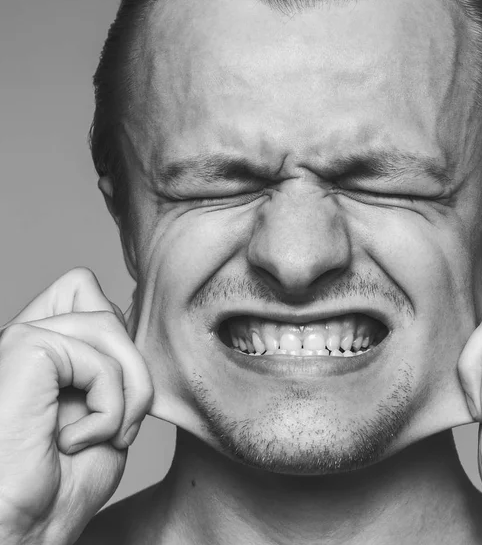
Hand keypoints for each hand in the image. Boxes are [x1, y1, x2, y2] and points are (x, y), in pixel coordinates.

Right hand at [0, 268, 152, 544]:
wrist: (19, 533)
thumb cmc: (61, 486)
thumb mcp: (104, 409)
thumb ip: (109, 359)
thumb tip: (127, 313)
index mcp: (41, 351)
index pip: (85, 291)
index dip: (118, 338)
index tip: (112, 396)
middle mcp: (27, 337)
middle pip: (107, 307)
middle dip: (131, 365)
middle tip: (116, 421)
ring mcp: (22, 338)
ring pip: (110, 324)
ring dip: (128, 392)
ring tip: (101, 435)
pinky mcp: (24, 346)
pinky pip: (100, 359)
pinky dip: (108, 408)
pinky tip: (72, 442)